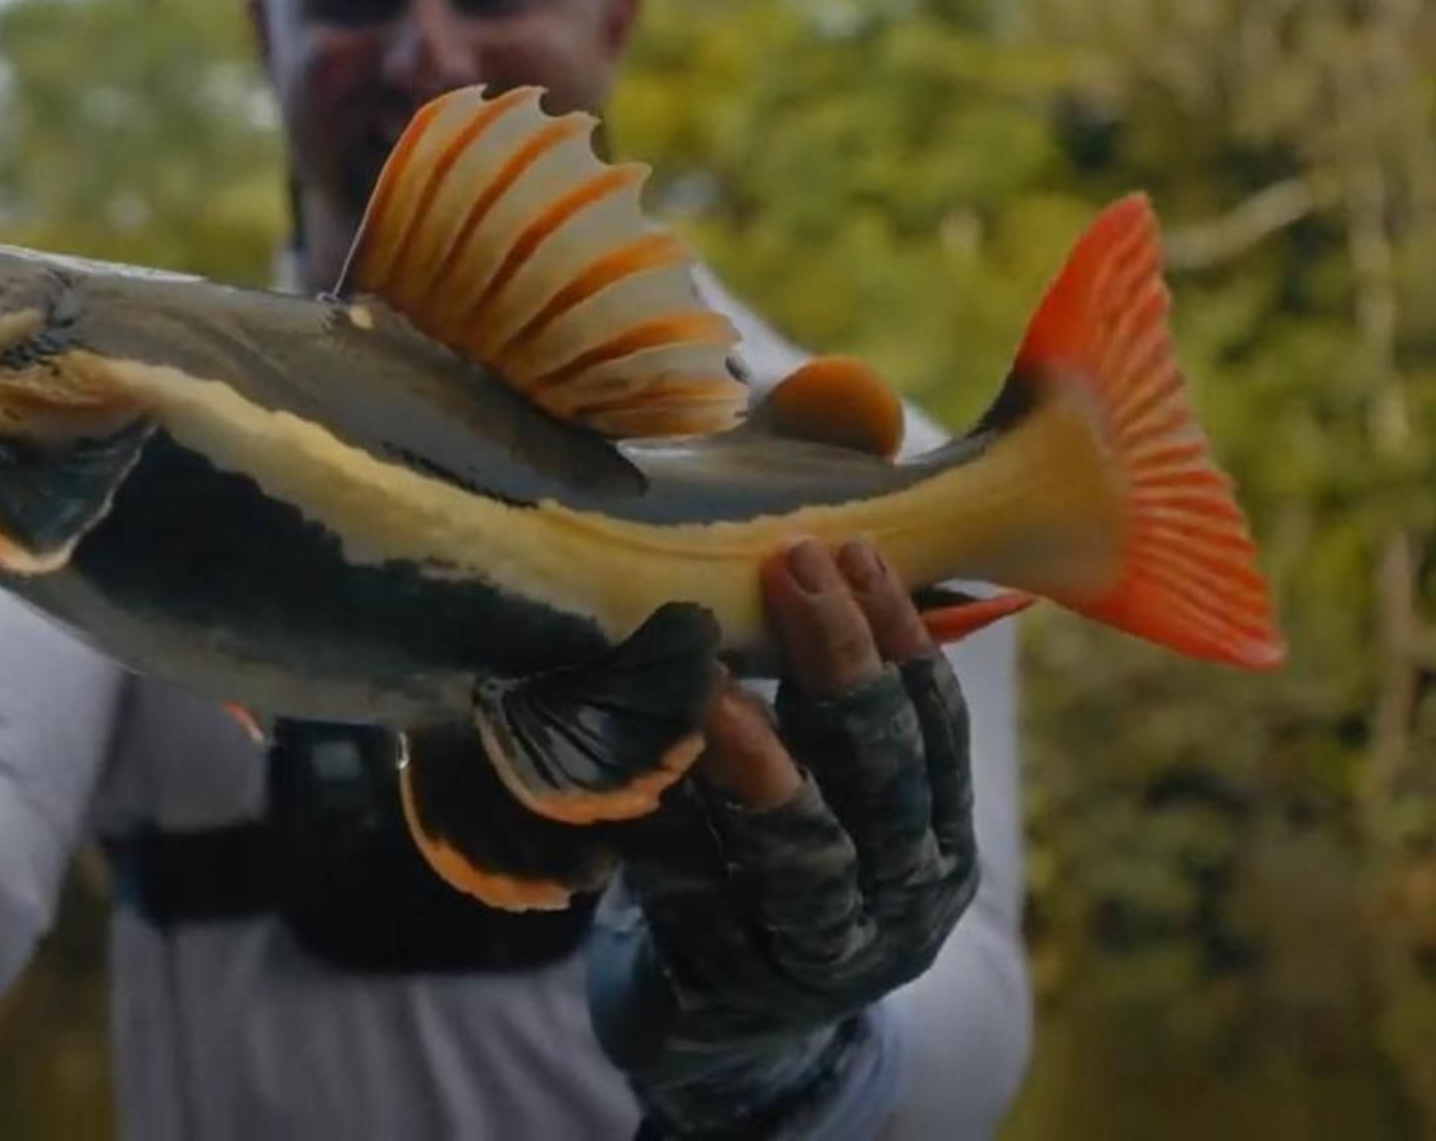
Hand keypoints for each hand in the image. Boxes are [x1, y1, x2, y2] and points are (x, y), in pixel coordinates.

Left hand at [588, 537, 977, 1133]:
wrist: (727, 1028)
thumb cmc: (774, 871)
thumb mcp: (829, 795)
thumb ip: (828, 707)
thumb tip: (817, 550)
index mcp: (940, 843)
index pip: (937, 733)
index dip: (899, 640)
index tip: (854, 549)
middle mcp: (903, 905)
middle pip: (884, 779)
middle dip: (840, 665)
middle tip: (792, 567)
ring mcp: (823, 960)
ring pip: (805, 858)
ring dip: (758, 762)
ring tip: (713, 682)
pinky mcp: (734, 991)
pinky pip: (701, 903)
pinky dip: (670, 833)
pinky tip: (637, 771)